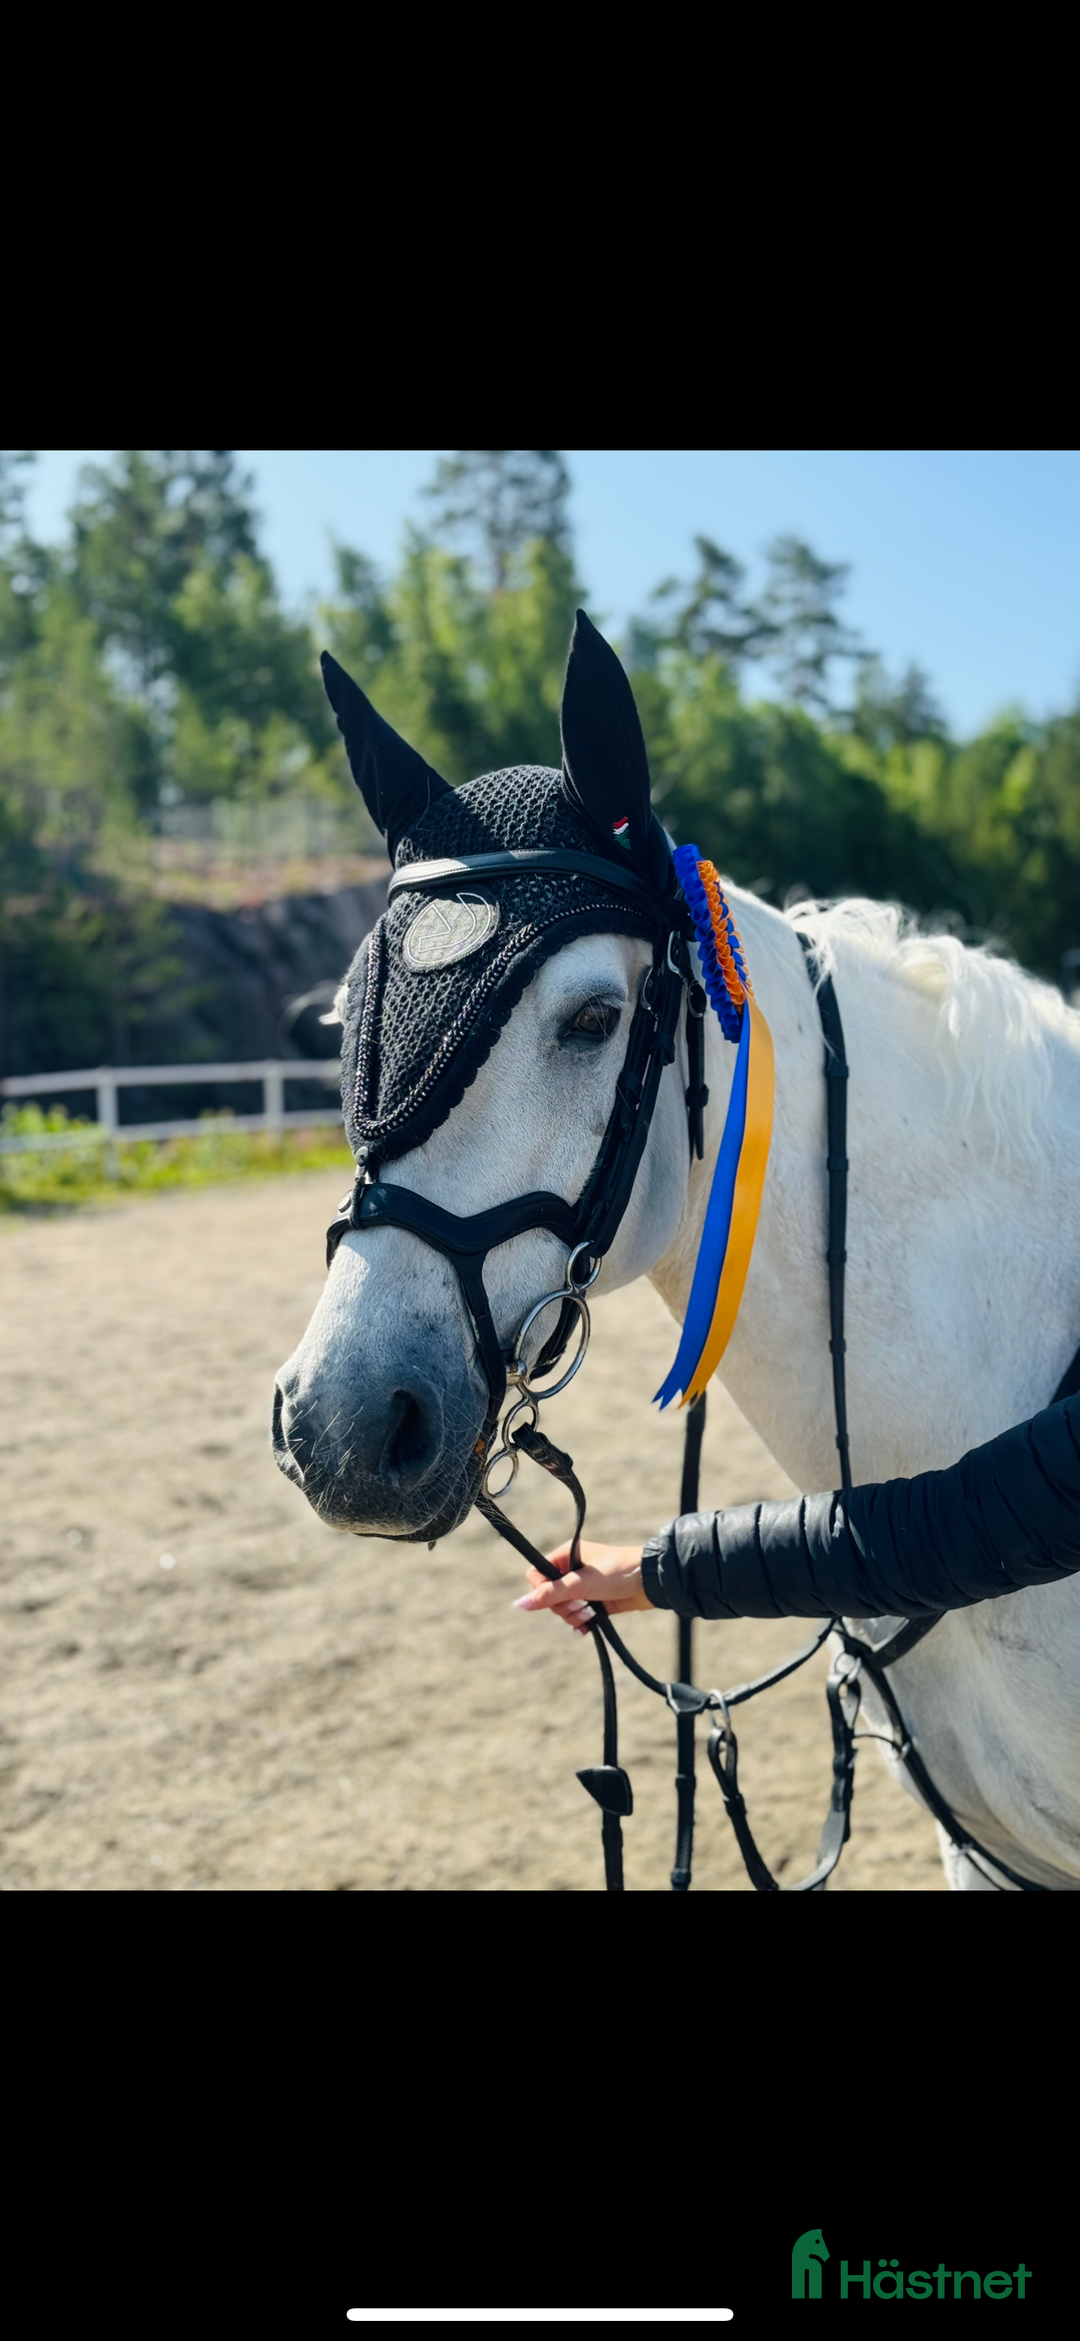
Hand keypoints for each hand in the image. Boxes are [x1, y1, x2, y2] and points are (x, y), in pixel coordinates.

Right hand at [513, 1541, 653, 1632]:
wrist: (653, 1581)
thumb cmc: (618, 1573)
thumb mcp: (581, 1584)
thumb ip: (550, 1595)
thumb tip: (519, 1604)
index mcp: (566, 1554)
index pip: (537, 1574)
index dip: (543, 1591)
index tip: (559, 1598)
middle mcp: (573, 1568)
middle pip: (549, 1594)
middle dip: (562, 1607)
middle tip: (579, 1609)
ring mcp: (585, 1585)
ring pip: (563, 1607)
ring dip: (573, 1616)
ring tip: (589, 1617)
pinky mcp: (596, 1599)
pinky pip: (578, 1614)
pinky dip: (580, 1622)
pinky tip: (587, 1628)